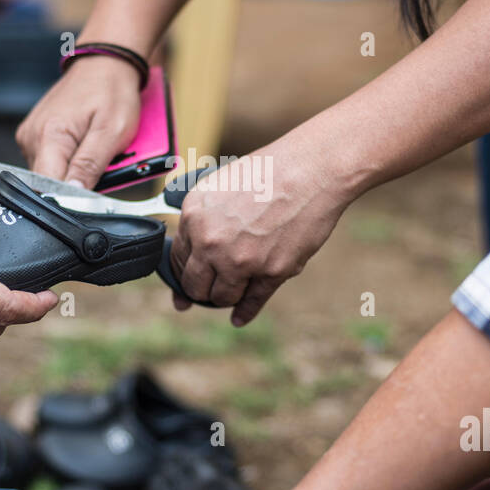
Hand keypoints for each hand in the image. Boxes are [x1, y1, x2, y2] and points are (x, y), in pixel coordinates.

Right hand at [16, 55, 141, 187]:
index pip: (48, 187)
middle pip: (49, 183)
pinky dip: (68, 160)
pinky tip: (82, 146)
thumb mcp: (111, 131)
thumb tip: (74, 194)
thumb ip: (91, 165)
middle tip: (100, 163)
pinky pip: (50, 161)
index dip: (70, 197)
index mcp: (49, 136)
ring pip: (50, 174)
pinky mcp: (34, 136)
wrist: (104, 65)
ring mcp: (30, 136)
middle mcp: (32, 137)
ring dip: (73, 171)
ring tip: (91, 148)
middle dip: (75, 182)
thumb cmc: (111, 92)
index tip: (90, 193)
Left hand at [168, 145, 350, 325]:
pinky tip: (238, 318)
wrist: (311, 171)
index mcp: (194, 215)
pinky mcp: (271, 272)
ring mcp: (240, 261)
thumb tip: (195, 243)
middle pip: (195, 285)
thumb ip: (204, 215)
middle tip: (206, 291)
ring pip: (221, 297)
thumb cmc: (270, 171)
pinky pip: (251, 302)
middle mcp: (211, 242)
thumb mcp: (221, 184)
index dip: (183, 270)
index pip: (178, 258)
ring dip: (225, 297)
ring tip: (230, 294)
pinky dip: (244, 313)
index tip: (187, 279)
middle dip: (200, 290)